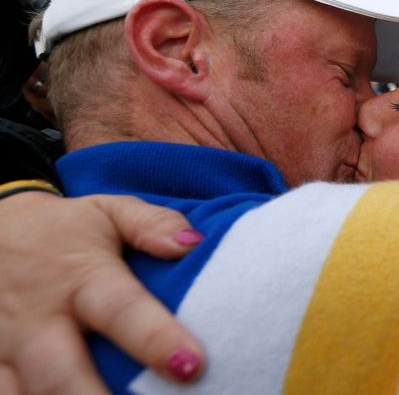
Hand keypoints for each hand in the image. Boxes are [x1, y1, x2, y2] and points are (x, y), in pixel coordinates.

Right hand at [0, 192, 204, 393]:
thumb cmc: (67, 227)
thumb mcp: (111, 212)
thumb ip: (152, 224)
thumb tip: (192, 242)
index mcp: (82, 277)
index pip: (122, 310)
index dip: (155, 341)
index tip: (190, 367)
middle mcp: (41, 318)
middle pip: (63, 375)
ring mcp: (7, 347)